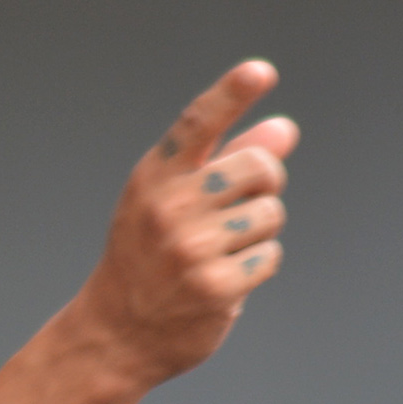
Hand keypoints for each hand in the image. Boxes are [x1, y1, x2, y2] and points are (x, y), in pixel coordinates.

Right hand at [70, 60, 297, 388]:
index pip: (198, 124)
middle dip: (264, 186)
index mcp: (154, 177)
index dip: (231, 93)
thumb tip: (285, 129)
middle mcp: (168, 207)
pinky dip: (257, 266)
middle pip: (260, 167)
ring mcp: (191, 248)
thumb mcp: (174, 201)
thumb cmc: (149, 256)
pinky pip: (270, 256)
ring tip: (220, 251)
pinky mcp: (215, 286)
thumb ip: (230, 160)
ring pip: (270, 214)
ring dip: (258, 232)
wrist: (116, 332)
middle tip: (234, 209)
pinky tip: (225, 279)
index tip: (260, 71)